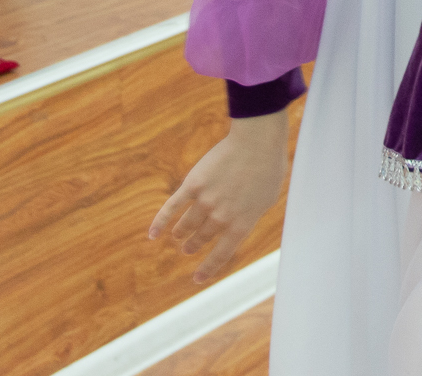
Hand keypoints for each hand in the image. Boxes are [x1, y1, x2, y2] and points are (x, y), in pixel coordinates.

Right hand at [150, 112, 287, 284]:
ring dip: (181, 232)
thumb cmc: (269, 167)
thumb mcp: (267, 198)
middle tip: (188, 249)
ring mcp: (205, 201)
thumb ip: (251, 212)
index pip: (221, 253)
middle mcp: (221, 217)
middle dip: (194, 244)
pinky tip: (152, 234)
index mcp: (242, 224)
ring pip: (187, 224)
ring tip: (179, 236)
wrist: (257, 142)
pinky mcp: (193, 185)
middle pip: (202, 236)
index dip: (208, 268)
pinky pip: (172, 208)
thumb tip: (241, 220)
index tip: (197, 279)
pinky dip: (160, 222)